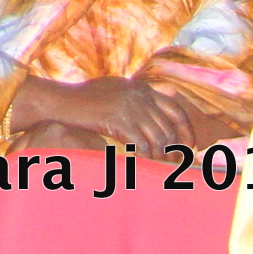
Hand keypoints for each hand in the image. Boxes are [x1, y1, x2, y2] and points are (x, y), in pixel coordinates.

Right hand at [7, 75, 191, 148]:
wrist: (62, 103)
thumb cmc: (87, 98)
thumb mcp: (117, 87)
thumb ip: (143, 91)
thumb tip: (172, 92)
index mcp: (141, 88)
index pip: (175, 110)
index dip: (186, 129)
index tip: (189, 145)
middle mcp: (139, 96)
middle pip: (167, 127)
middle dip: (174, 148)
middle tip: (174, 163)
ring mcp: (129, 107)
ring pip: (157, 138)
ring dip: (160, 155)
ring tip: (159, 166)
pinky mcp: (118, 120)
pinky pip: (141, 144)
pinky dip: (145, 156)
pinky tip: (142, 162)